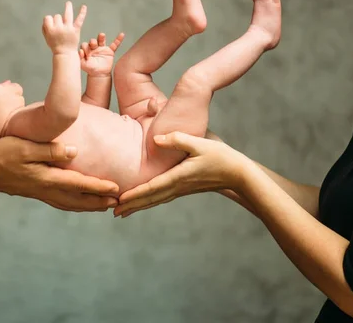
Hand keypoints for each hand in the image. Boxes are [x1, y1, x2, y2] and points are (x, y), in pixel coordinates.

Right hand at [0, 136, 119, 211]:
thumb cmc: (2, 154)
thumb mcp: (24, 146)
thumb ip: (49, 150)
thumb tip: (74, 152)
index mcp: (47, 178)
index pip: (79, 184)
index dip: (99, 187)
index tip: (117, 189)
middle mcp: (47, 189)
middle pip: (79, 200)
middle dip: (100, 202)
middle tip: (119, 202)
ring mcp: (42, 193)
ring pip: (71, 204)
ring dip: (90, 206)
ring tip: (105, 205)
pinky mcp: (37, 193)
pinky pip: (62, 203)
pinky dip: (76, 205)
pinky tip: (79, 202)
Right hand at [43, 1, 86, 54]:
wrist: (65, 54)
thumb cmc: (55, 45)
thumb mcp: (46, 37)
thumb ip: (45, 28)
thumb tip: (47, 18)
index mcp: (50, 30)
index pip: (48, 18)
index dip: (49, 20)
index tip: (51, 24)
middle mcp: (59, 28)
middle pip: (57, 16)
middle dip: (58, 20)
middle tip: (60, 28)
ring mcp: (68, 28)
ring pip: (67, 14)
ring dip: (68, 7)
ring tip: (68, 3)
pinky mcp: (76, 30)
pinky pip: (79, 19)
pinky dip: (82, 13)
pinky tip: (84, 6)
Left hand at [80, 32, 124, 76]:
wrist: (99, 75)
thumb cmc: (90, 69)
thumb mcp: (83, 65)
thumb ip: (80, 58)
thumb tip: (80, 51)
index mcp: (87, 50)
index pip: (85, 45)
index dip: (84, 47)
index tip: (84, 52)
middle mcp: (94, 47)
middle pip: (93, 41)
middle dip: (92, 41)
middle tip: (93, 44)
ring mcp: (102, 49)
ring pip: (102, 40)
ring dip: (101, 37)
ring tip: (101, 35)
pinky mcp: (110, 51)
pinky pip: (115, 45)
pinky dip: (118, 40)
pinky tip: (122, 34)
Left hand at [114, 131, 251, 216]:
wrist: (240, 174)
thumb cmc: (221, 157)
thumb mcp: (200, 143)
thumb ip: (177, 139)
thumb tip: (155, 139)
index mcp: (177, 177)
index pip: (150, 188)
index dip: (134, 194)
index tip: (119, 201)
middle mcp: (177, 186)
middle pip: (149, 199)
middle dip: (131, 206)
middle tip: (112, 213)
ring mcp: (180, 189)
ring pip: (155, 200)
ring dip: (138, 206)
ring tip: (122, 213)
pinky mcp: (184, 188)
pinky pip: (162, 197)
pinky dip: (150, 201)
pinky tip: (145, 202)